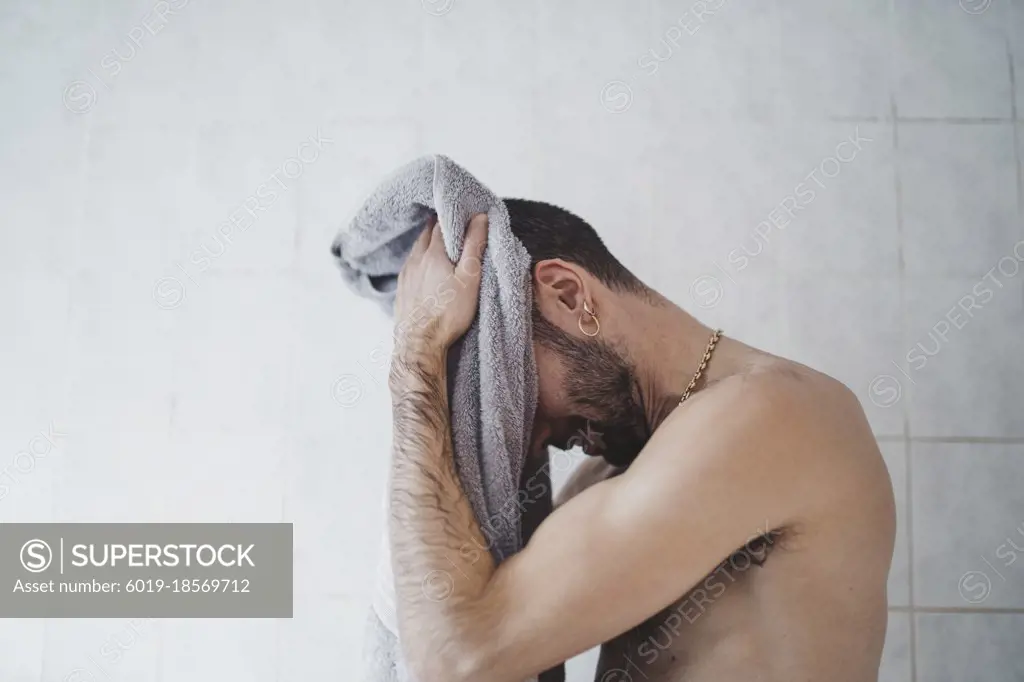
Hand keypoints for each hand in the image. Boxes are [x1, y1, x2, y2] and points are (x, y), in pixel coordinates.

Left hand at [393, 212, 487, 354]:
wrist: (420, 344)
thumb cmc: (449, 313)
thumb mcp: (470, 278)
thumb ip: (474, 246)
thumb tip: (480, 218)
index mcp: (433, 253)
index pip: (442, 225)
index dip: (453, 219)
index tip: (463, 216)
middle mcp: (415, 260)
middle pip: (426, 235)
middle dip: (438, 228)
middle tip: (452, 226)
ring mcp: (405, 275)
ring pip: (416, 250)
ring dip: (427, 243)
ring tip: (439, 245)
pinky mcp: (401, 290)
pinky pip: (410, 266)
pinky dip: (419, 261)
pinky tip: (425, 268)